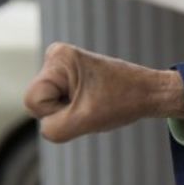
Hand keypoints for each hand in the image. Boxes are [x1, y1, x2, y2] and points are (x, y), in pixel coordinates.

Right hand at [25, 42, 183, 142]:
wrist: (150, 92)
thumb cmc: (123, 102)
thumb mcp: (82, 122)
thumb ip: (51, 128)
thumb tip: (45, 122)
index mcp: (58, 58)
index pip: (33, 102)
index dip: (57, 112)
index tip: (86, 102)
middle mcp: (56, 55)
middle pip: (37, 103)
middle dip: (63, 112)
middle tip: (92, 103)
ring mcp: (62, 65)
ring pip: (47, 106)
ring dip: (70, 112)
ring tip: (94, 101)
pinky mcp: (68, 75)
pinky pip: (57, 104)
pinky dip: (74, 109)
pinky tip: (94, 101)